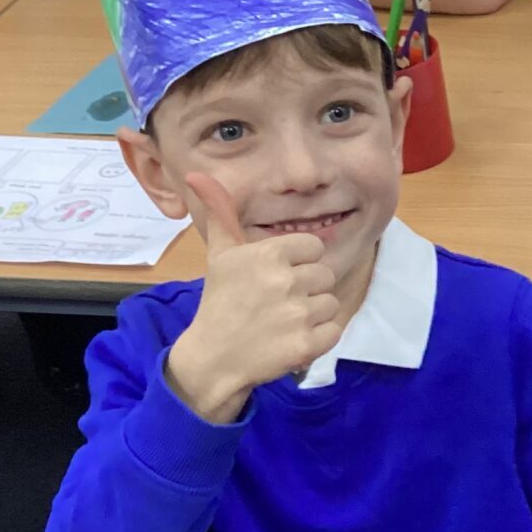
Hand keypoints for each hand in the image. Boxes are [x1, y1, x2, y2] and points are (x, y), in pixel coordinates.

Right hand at [165, 173, 341, 422]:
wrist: (215, 357)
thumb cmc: (221, 302)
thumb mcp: (220, 254)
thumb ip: (221, 214)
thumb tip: (197, 174)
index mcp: (270, 253)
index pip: (314, 248)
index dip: (300, 263)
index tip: (278, 277)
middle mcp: (286, 280)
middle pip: (325, 275)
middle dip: (307, 289)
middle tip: (278, 303)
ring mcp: (298, 314)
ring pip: (331, 303)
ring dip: (314, 315)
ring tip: (285, 321)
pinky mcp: (307, 344)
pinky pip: (334, 331)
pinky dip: (319, 338)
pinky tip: (294, 339)